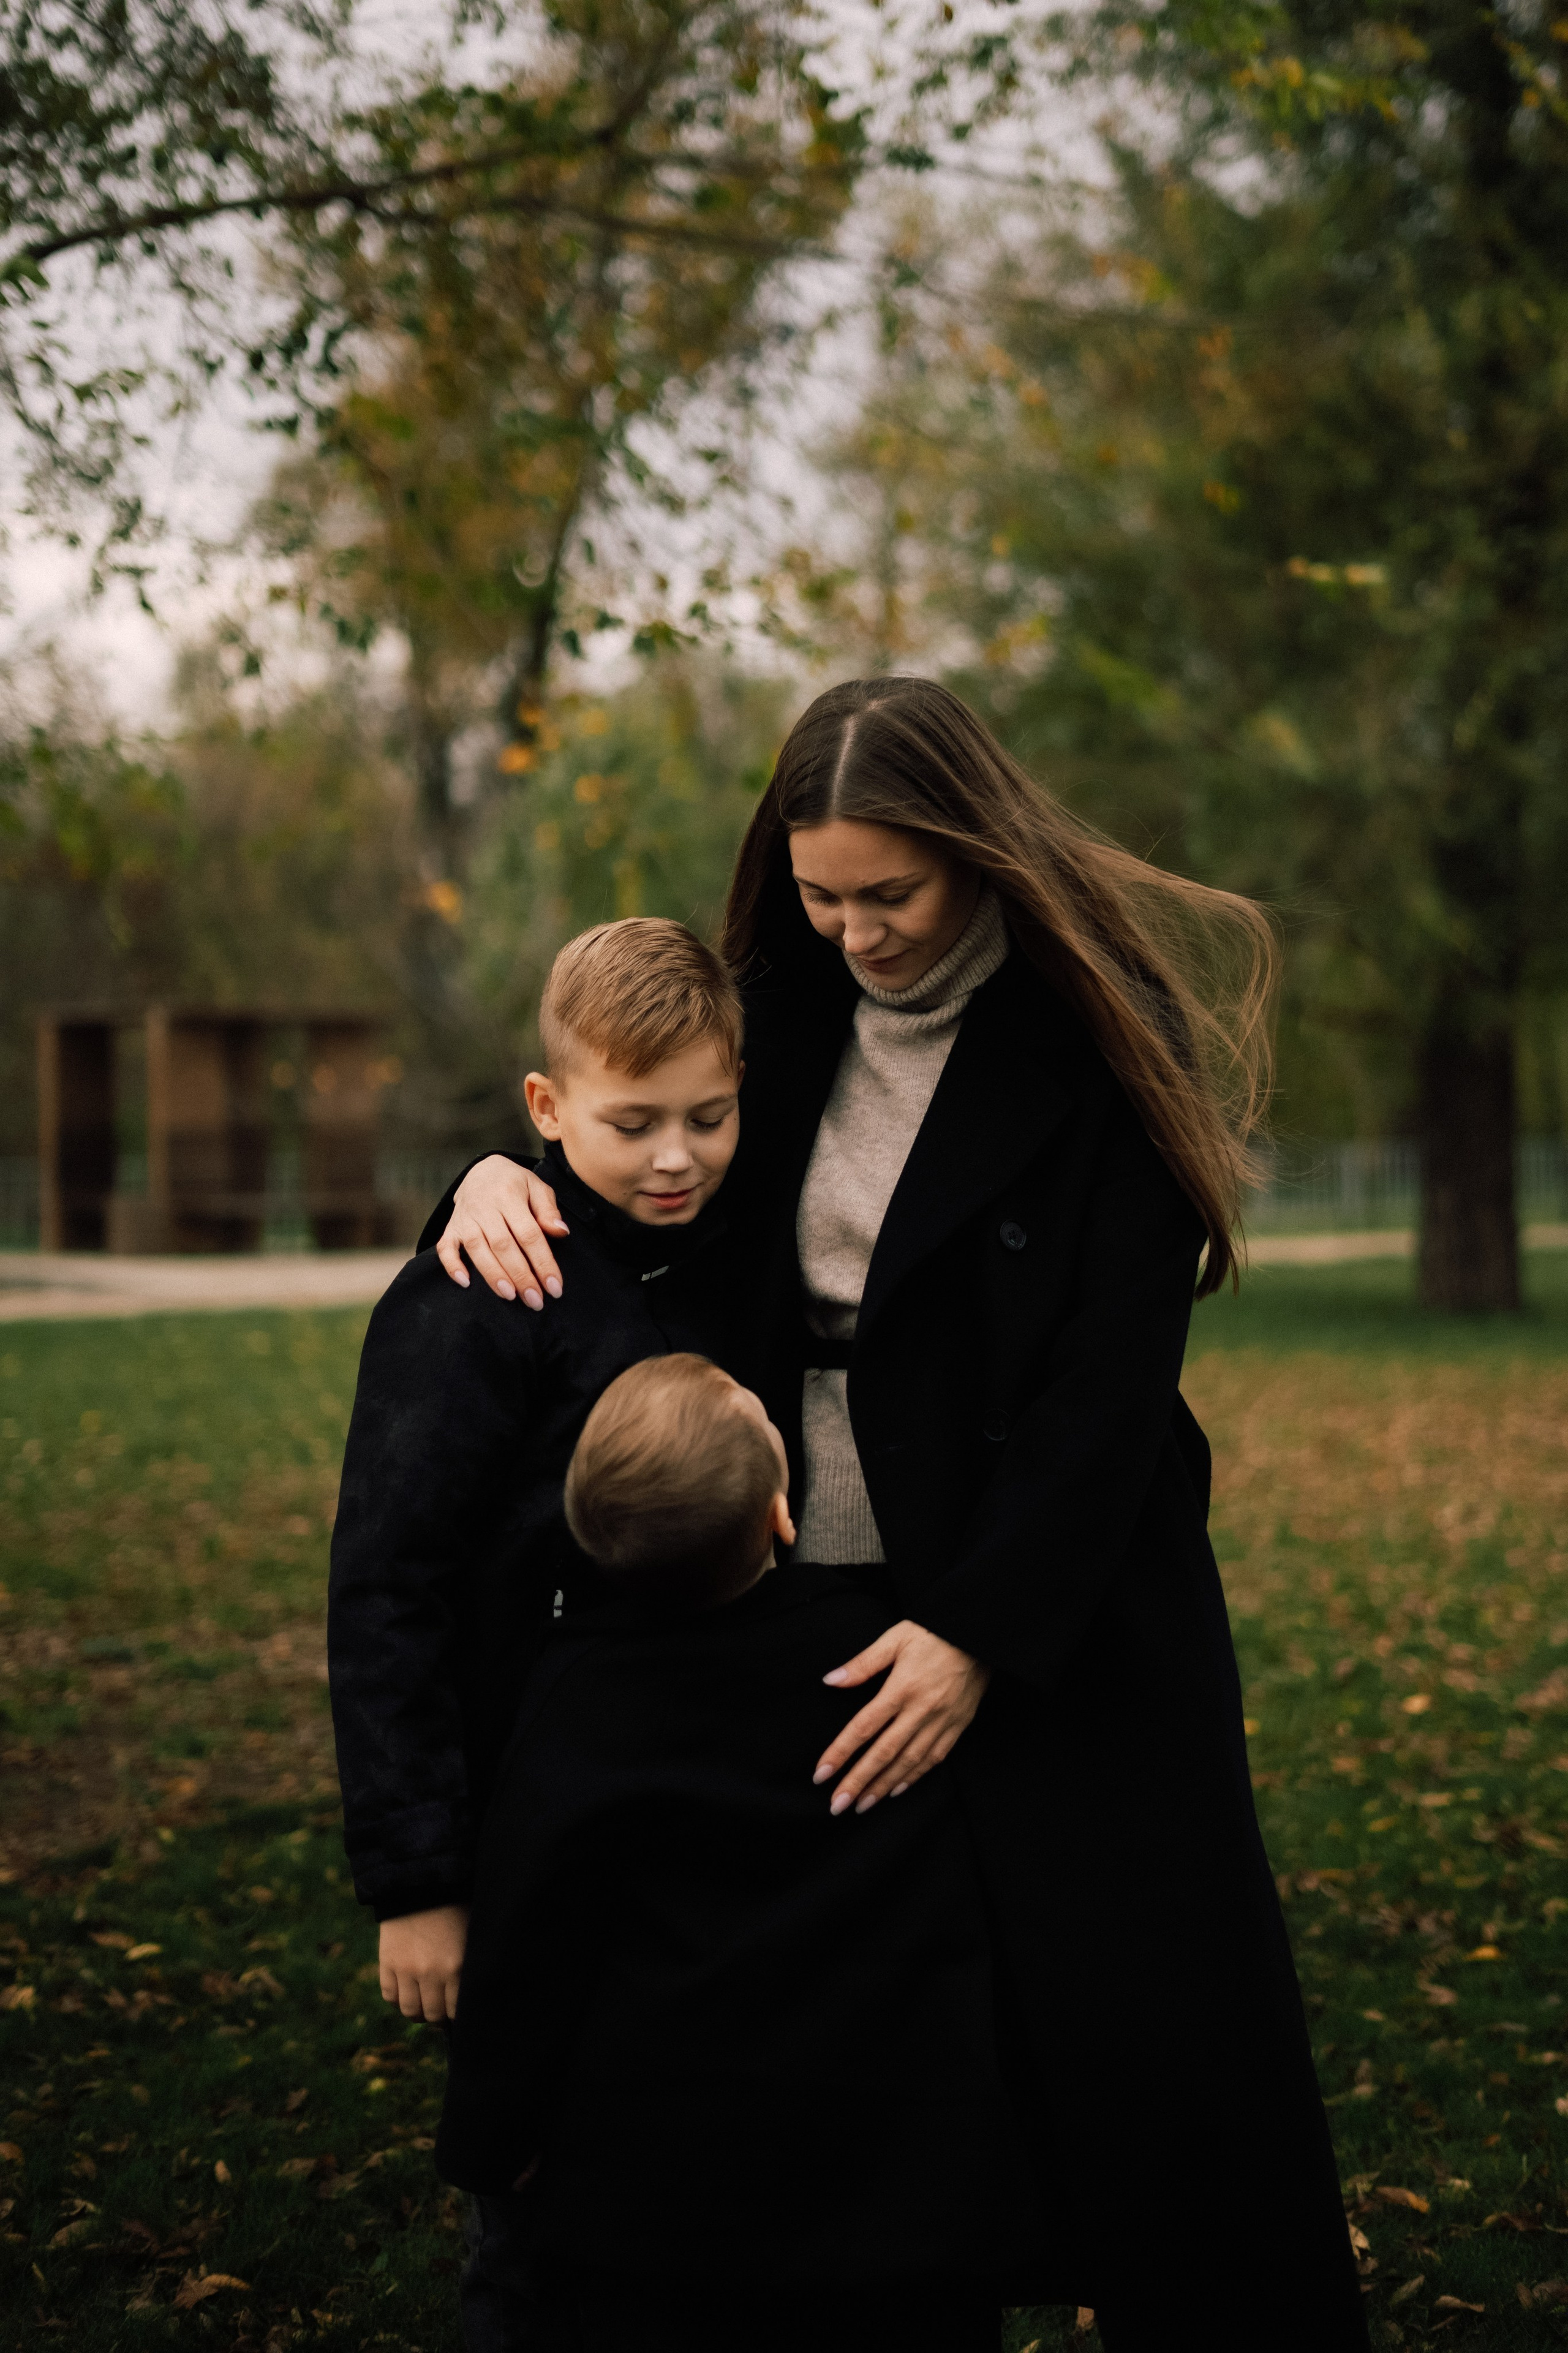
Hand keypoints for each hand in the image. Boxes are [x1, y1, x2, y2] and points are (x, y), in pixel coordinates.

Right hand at [379, 1904, 468, 2022]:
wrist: (420, 1884)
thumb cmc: (454, 1908)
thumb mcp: (469, 1936)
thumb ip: (467, 1966)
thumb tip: (468, 1995)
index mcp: (457, 1966)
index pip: (456, 2010)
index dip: (457, 2015)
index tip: (457, 2012)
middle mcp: (431, 1973)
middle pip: (432, 2014)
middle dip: (438, 2016)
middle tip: (440, 2010)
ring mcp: (406, 1970)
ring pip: (410, 2010)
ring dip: (417, 2012)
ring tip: (422, 2004)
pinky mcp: (387, 1963)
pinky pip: (390, 1996)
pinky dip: (397, 1999)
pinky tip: (405, 1992)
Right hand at [436, 1157, 568, 1307]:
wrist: (482, 1169)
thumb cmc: (515, 1183)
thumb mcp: (537, 1187)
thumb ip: (548, 1210)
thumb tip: (561, 1232)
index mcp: (509, 1195)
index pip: (529, 1234)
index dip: (542, 1262)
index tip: (554, 1287)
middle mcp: (484, 1206)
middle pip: (503, 1245)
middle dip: (521, 1276)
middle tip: (535, 1300)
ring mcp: (464, 1217)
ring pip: (477, 1249)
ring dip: (493, 1274)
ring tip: (509, 1296)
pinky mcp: (451, 1226)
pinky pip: (446, 1247)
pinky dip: (453, 1265)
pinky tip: (465, 1283)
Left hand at [813, 1621, 988, 1815]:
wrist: (981, 1634)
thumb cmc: (934, 1631)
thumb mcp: (895, 1638)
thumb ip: (863, 1663)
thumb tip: (830, 1680)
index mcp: (901, 1688)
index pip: (863, 1727)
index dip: (840, 1753)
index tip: (821, 1774)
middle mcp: (921, 1710)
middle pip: (884, 1753)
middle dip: (858, 1782)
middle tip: (837, 1806)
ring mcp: (942, 1721)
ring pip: (909, 1762)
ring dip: (883, 1786)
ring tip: (862, 1805)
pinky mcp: (958, 1726)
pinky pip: (934, 1758)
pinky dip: (914, 1777)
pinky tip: (897, 1789)